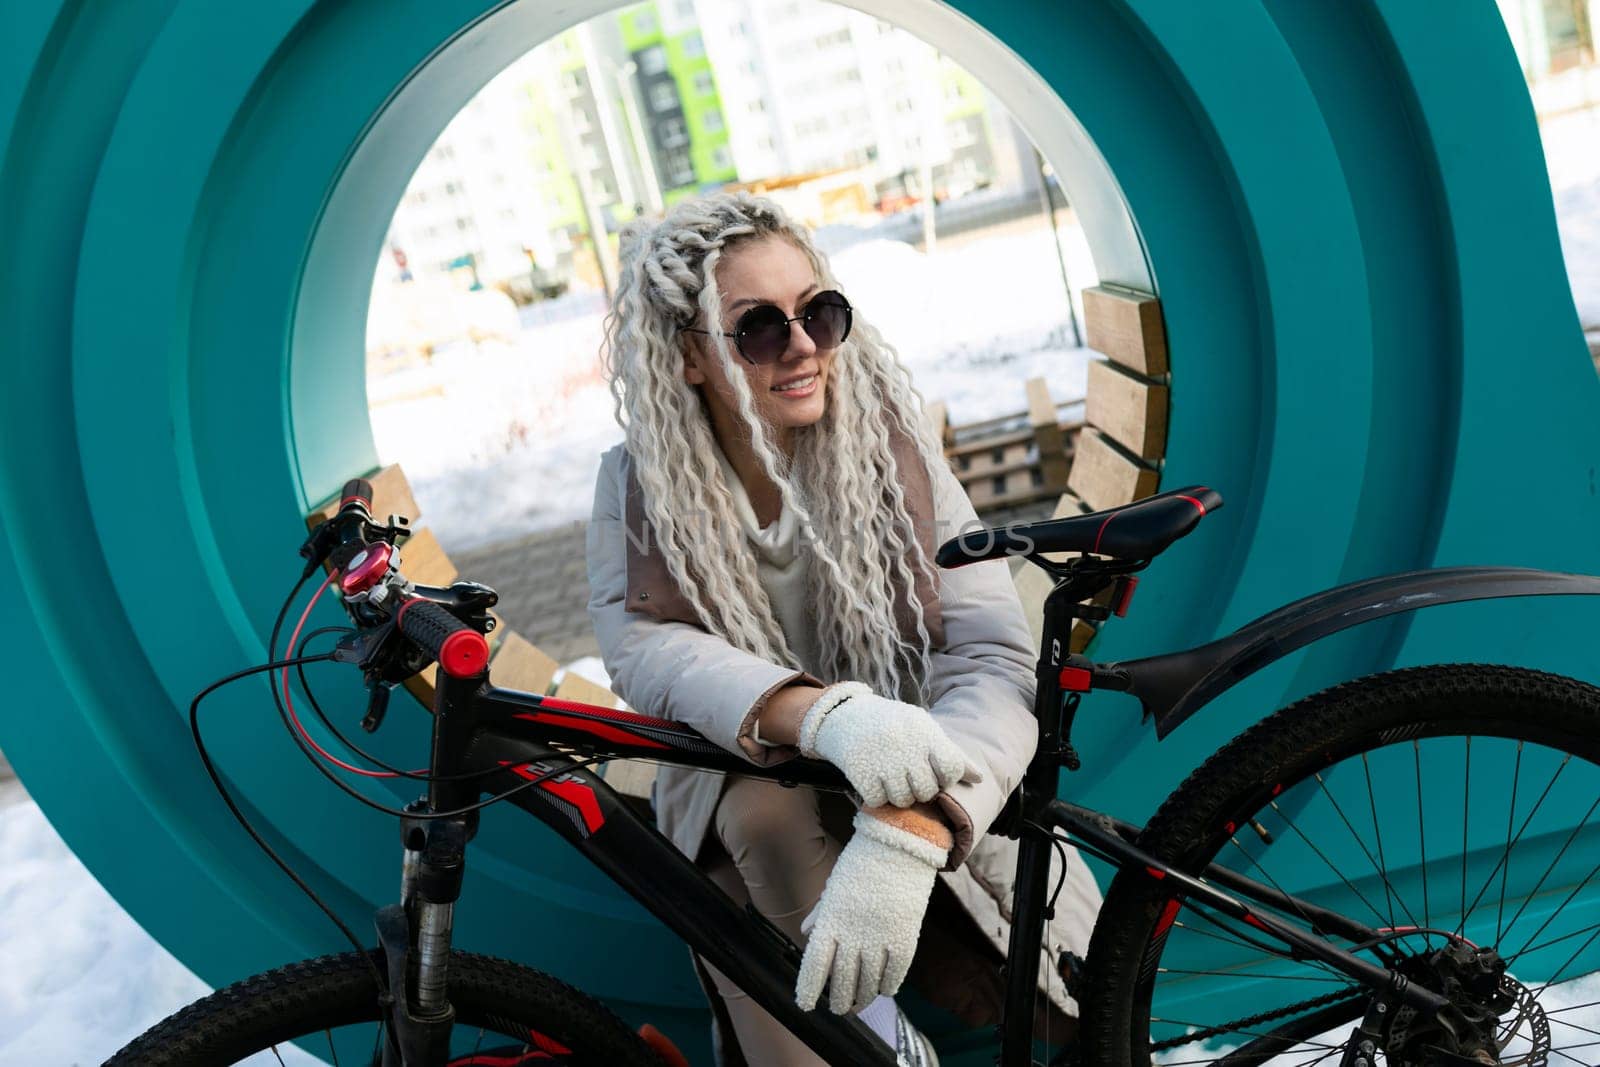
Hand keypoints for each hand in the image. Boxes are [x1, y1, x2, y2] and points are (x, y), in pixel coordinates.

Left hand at [795, 811, 946, 1013]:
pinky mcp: (905, 939)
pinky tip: (883, 990)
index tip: (805, 1005)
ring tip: (858, 1005)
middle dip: (839, 1001)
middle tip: (838, 1009)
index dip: (808, 988)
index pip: (815, 964)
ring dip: (862, 998)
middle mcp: (853, 934)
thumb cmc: (863, 865)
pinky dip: (888, 986)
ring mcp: (880, 938)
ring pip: (868, 983)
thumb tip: (805, 932)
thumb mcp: (836, 887)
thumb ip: (821, 913)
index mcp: (831, 920)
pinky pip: (894, 973)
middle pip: (842, 981)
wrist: (900, 846)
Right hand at [798, 681, 981, 807]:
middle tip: (908, 777)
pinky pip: (878, 801)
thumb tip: (979, 778)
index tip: (934, 772)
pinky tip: (874, 781)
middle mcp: (906, 745)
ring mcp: (882, 759)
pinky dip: (876, 797)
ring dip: (898, 795)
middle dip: (920, 789)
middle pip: (927, 790)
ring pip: (903, 800)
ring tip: (891, 779)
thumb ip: (950, 753)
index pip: (951, 768)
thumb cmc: (892, 724)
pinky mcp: (860, 770)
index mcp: (924, 732)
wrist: (844, 713)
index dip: (945, 777)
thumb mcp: (922, 728)